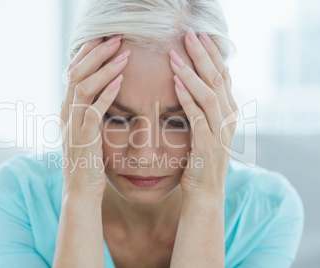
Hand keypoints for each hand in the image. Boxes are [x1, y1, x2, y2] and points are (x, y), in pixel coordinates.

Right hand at [60, 35, 130, 197]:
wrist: (81, 189)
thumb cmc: (88, 159)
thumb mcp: (86, 129)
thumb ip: (88, 109)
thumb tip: (101, 90)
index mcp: (67, 108)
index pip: (74, 72)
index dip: (88, 53)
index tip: (105, 38)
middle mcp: (66, 113)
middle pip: (77, 73)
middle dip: (97, 53)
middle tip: (116, 37)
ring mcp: (73, 126)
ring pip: (83, 87)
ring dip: (104, 69)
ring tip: (123, 54)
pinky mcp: (84, 139)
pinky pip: (93, 112)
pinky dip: (107, 94)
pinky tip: (121, 81)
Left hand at [169, 28, 237, 197]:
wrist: (205, 193)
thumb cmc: (201, 160)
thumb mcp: (208, 130)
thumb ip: (207, 108)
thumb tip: (200, 84)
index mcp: (229, 112)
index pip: (223, 75)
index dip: (212, 54)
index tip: (198, 36)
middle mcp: (229, 119)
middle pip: (218, 78)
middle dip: (203, 55)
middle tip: (189, 35)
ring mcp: (220, 132)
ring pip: (209, 93)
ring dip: (192, 72)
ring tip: (176, 54)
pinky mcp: (208, 144)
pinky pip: (198, 115)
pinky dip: (187, 97)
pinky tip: (175, 82)